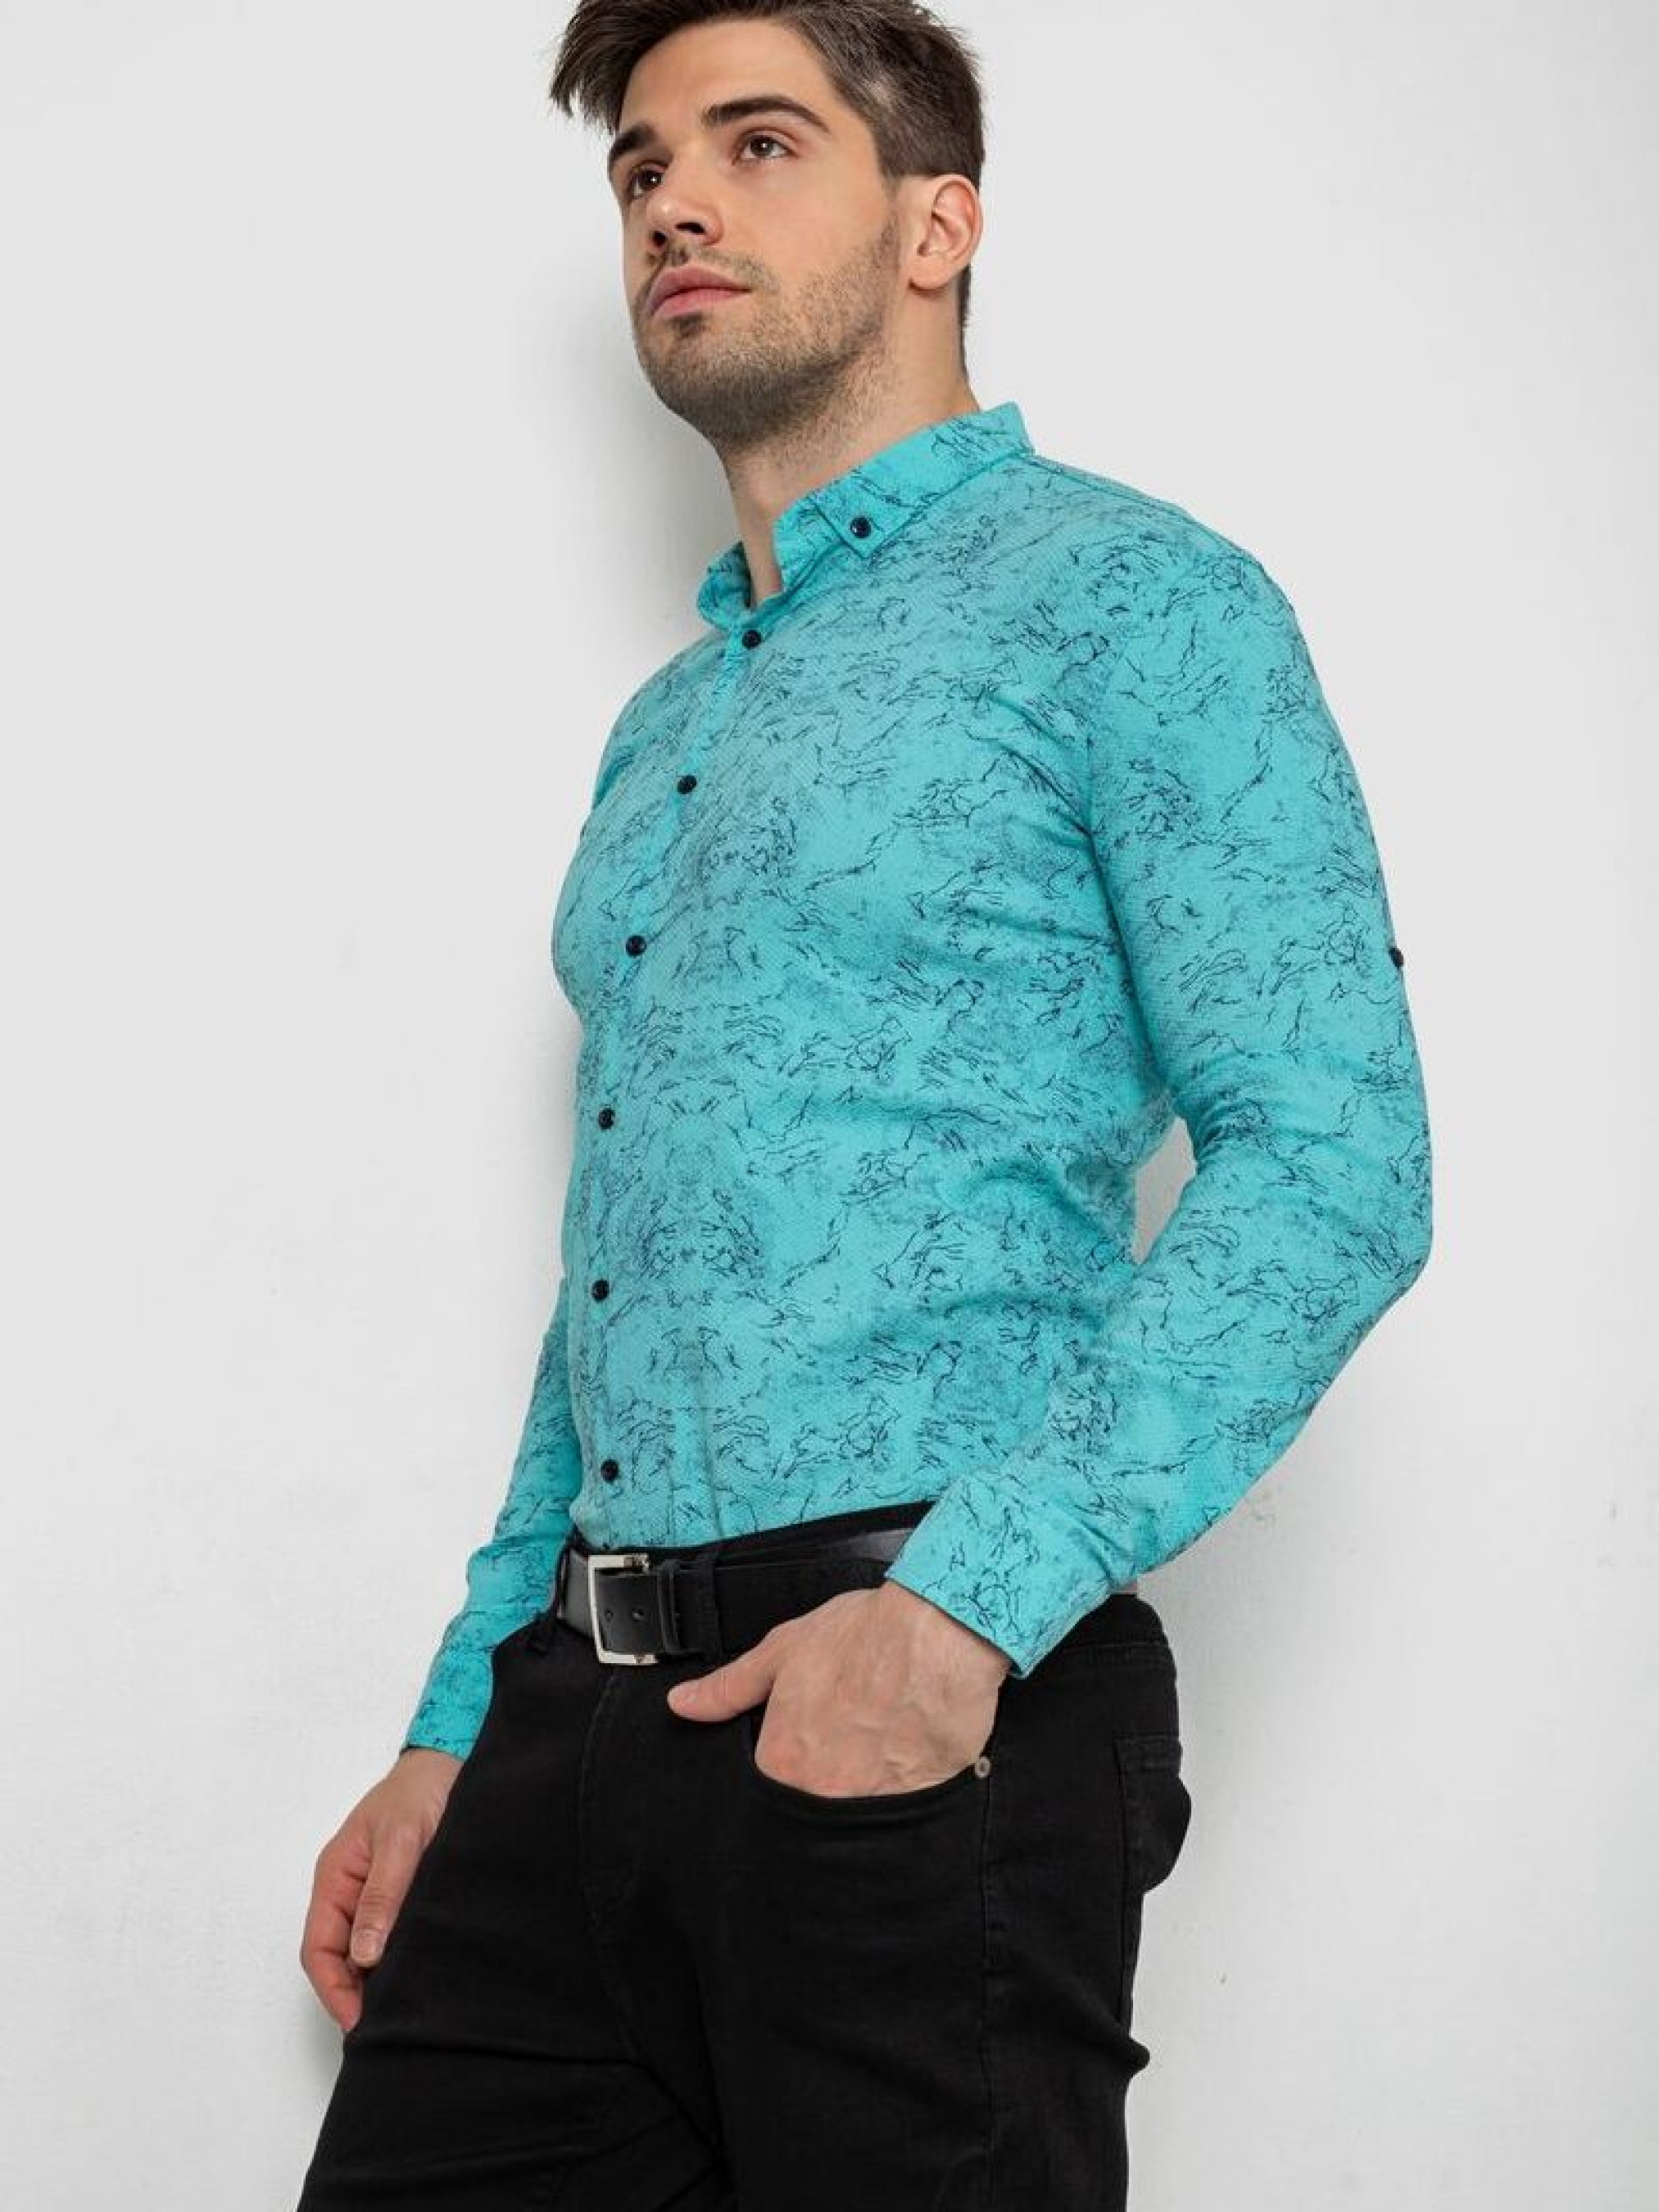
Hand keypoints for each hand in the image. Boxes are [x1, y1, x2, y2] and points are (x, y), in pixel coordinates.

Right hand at [299, 1747, 461, 2031]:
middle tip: (385, 2027)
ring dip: (378, 1980)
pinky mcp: (404, 1895)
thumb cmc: (420, 1791)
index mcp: (335, 1877)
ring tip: (404, 2010)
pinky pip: (393, 1936)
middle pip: (339, 1957)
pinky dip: (400, 1959)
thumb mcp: (400, 1841)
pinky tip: (420, 1974)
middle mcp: (349, 1891)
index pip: (319, 1949)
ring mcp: (375, 1894)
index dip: (334, 1989)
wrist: (453, 1761)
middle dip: (355, 1994)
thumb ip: (383, 1895)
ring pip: (366, 1951)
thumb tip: (365, 1955)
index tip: (358, 2021)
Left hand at [665, 1580, 1010, 1796]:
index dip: (793, 1762)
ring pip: (857, 1817)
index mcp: (783, 1762)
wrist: (937, 1632)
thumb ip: (729, 1687)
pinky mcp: (919, 1807)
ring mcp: (871, 1807)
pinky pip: (902, 1816)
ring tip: (882, 1743)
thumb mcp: (782, 1650)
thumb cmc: (863, 1635)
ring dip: (866, 1788)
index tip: (814, 1739)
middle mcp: (822, 1794)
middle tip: (853, 1738)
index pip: (771, 1790)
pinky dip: (904, 1792)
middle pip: (814, 1808)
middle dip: (830, 1780)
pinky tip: (910, 1755)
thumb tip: (683, 1704)